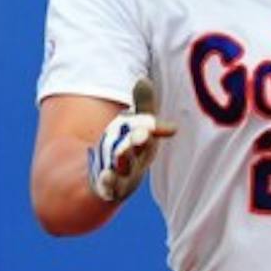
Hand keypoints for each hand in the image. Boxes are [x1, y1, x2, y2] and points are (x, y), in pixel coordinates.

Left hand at [87, 78, 174, 202]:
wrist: (101, 182)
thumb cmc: (124, 149)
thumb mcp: (132, 125)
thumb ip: (140, 106)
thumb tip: (143, 80)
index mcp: (145, 146)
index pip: (150, 134)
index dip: (154, 128)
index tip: (169, 126)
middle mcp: (138, 163)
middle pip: (140, 152)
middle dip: (141, 142)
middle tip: (141, 133)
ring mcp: (123, 178)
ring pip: (125, 169)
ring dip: (124, 160)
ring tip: (121, 151)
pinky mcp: (107, 190)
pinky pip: (109, 187)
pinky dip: (108, 182)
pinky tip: (105, 175)